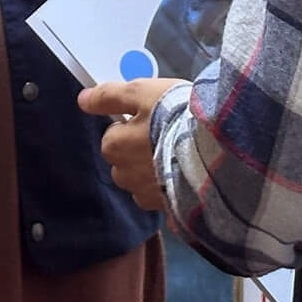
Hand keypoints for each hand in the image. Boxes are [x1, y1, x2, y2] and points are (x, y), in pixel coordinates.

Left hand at [78, 77, 186, 211]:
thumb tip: (83, 99)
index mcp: (115, 146)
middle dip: (139, 151)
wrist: (218, 150)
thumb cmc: (178, 117)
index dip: (131, 124)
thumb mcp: (143, 92)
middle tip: (167, 135)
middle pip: (125, 162)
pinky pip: (164, 200)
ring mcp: (149, 196)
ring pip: (143, 183)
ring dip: (154, 172)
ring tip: (181, 155)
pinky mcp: (171, 210)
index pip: (111, 136)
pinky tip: (188, 176)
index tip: (151, 118)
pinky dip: (172, 190)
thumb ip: (110, 96)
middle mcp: (126, 176)